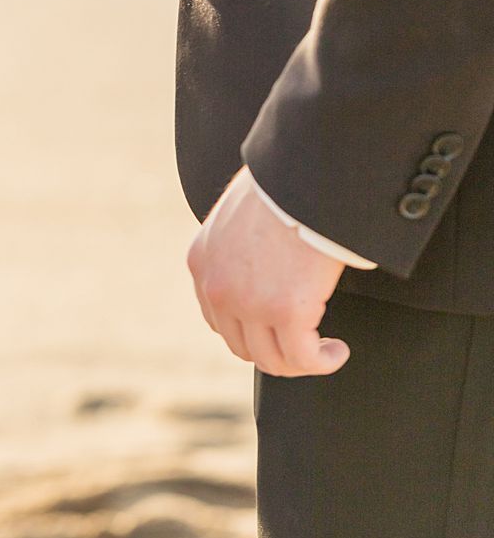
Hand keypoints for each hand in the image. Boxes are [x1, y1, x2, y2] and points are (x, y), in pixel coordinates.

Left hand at [186, 167, 350, 376]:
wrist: (304, 176)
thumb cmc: (282, 186)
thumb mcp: (238, 215)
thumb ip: (236, 246)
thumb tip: (259, 267)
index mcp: (201, 261)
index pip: (218, 319)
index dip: (252, 331)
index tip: (278, 329)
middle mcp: (217, 288)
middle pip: (243, 346)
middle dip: (276, 351)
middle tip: (305, 343)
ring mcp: (249, 303)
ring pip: (272, 359)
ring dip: (301, 361)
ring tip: (324, 349)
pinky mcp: (286, 311)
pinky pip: (303, 357)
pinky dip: (322, 360)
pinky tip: (337, 351)